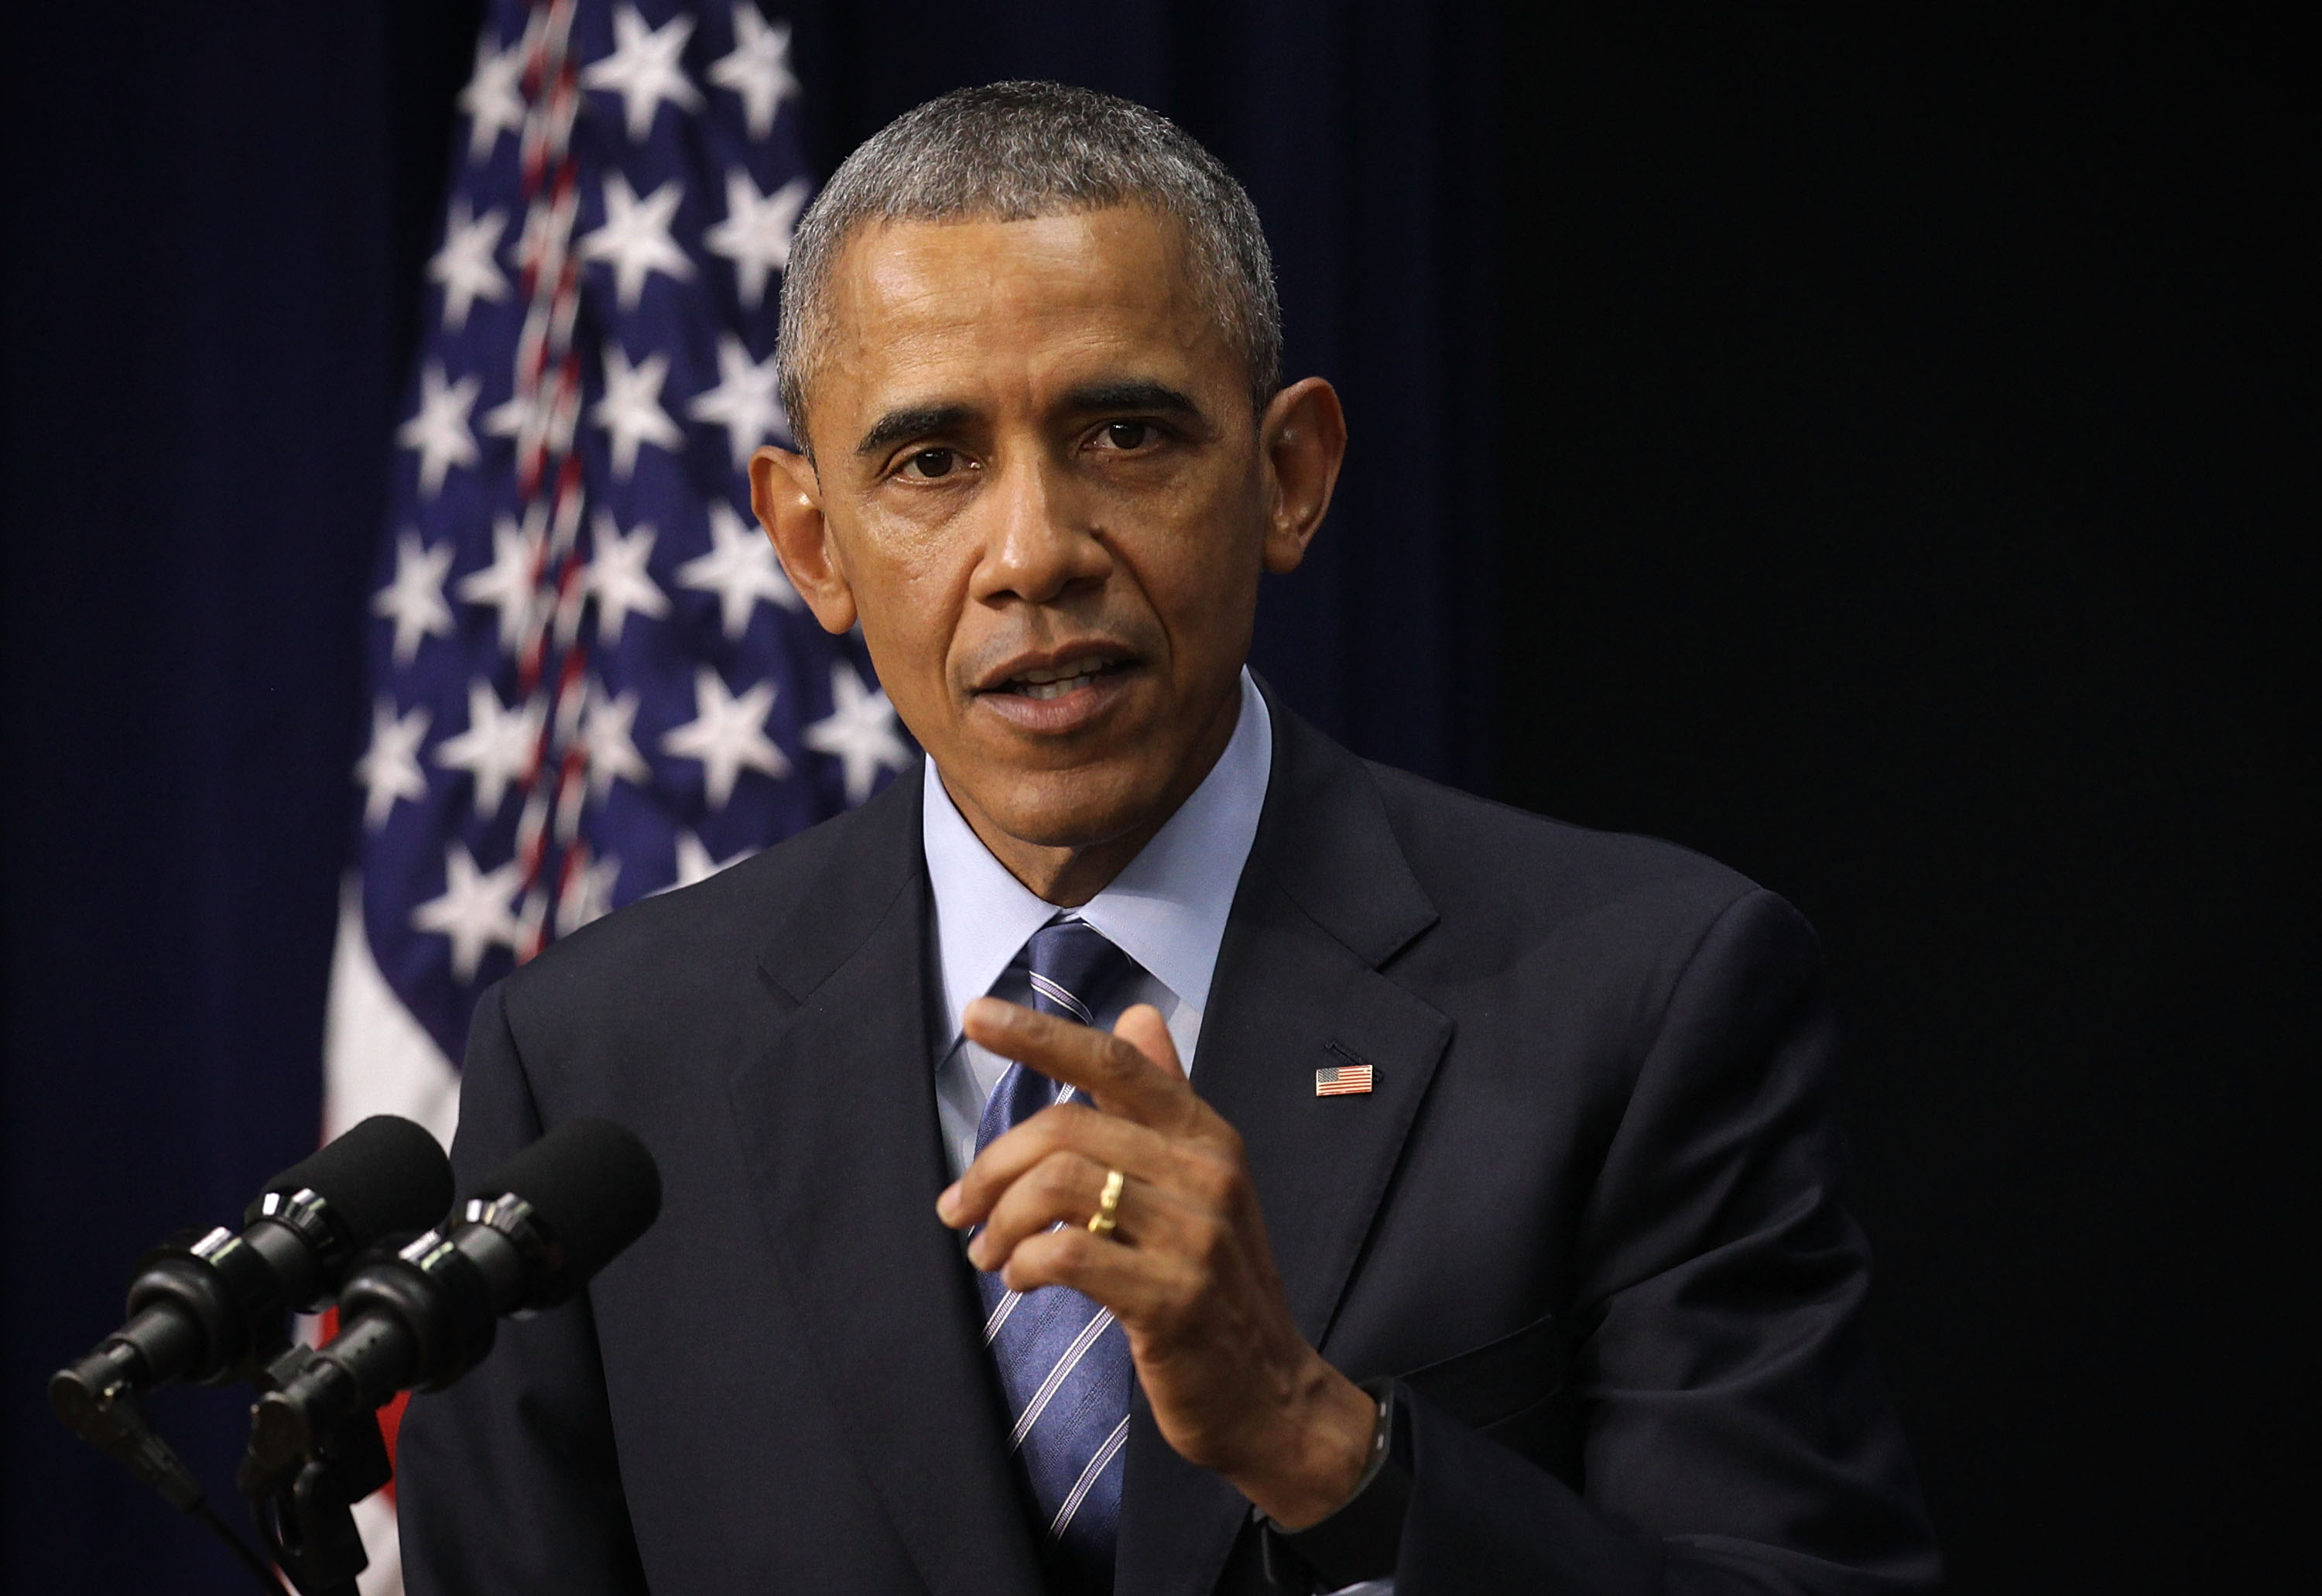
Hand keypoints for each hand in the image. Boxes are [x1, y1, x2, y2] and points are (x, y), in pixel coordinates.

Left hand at [936, 998, 1376, 1528]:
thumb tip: (1136, 1011)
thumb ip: (1164, 1099)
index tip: (976, 1016)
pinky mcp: (1173, 1299)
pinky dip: (1023, 1263)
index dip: (1042, 1035)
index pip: (1117, 1063)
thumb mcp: (1202, 1182)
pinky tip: (1021, 1280)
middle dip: (992, 1167)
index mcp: (1207, 1136)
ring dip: (999, 1222)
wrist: (1270, 1395)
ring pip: (1057, 1187)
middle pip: (1065, 1129)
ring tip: (989, 1255)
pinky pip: (1066, 1253)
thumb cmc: (1217, 1286)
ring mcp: (1195, 1237)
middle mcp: (1207, 1173)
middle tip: (959, 1210)